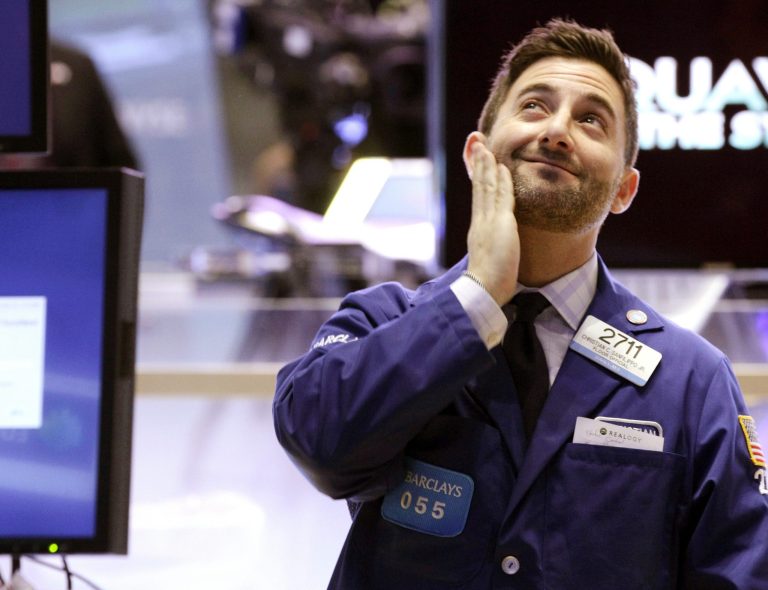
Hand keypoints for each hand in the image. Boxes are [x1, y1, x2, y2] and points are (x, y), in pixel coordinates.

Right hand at [465, 134, 519, 305]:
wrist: (484, 289)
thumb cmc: (489, 284)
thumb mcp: (491, 263)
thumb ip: (494, 253)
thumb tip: (496, 256)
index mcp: (478, 230)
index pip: (479, 199)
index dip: (479, 180)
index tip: (480, 164)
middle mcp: (480, 222)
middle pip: (479, 187)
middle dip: (478, 165)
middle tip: (477, 145)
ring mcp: (488, 221)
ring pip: (487, 187)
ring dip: (486, 165)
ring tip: (485, 147)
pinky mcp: (499, 223)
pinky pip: (501, 195)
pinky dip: (500, 179)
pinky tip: (501, 166)